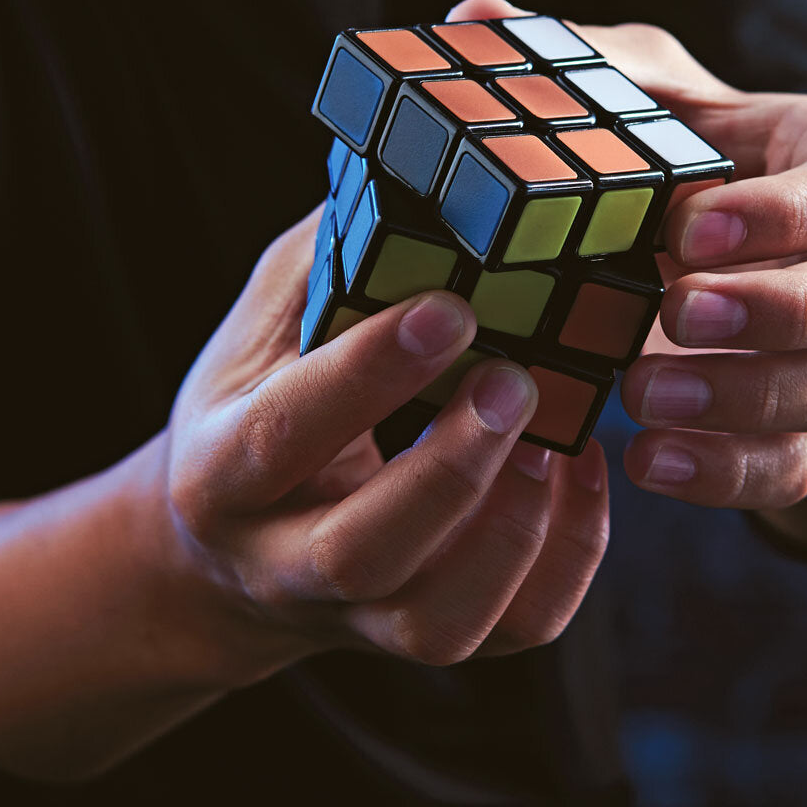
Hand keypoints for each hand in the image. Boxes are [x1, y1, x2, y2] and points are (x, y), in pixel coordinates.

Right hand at [165, 204, 608, 679]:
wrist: (227, 548)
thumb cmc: (256, 402)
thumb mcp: (267, 320)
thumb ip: (336, 259)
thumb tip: (428, 169)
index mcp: (224, 469)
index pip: (285, 433)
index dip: (368, 374)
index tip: (450, 306)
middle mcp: (280, 559)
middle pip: (363, 551)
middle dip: (451, 469)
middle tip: (515, 381)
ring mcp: (355, 618)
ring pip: (439, 621)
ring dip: (516, 530)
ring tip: (561, 439)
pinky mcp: (418, 638)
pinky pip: (509, 631)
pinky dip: (566, 559)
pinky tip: (582, 472)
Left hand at [446, 0, 806, 514]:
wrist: (739, 266)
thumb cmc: (692, 165)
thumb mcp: (650, 104)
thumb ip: (583, 64)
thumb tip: (470, 15)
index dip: (781, 214)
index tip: (688, 226)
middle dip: (780, 311)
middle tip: (675, 313)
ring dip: (747, 403)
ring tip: (643, 397)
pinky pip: (797, 466)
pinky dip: (729, 473)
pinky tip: (650, 463)